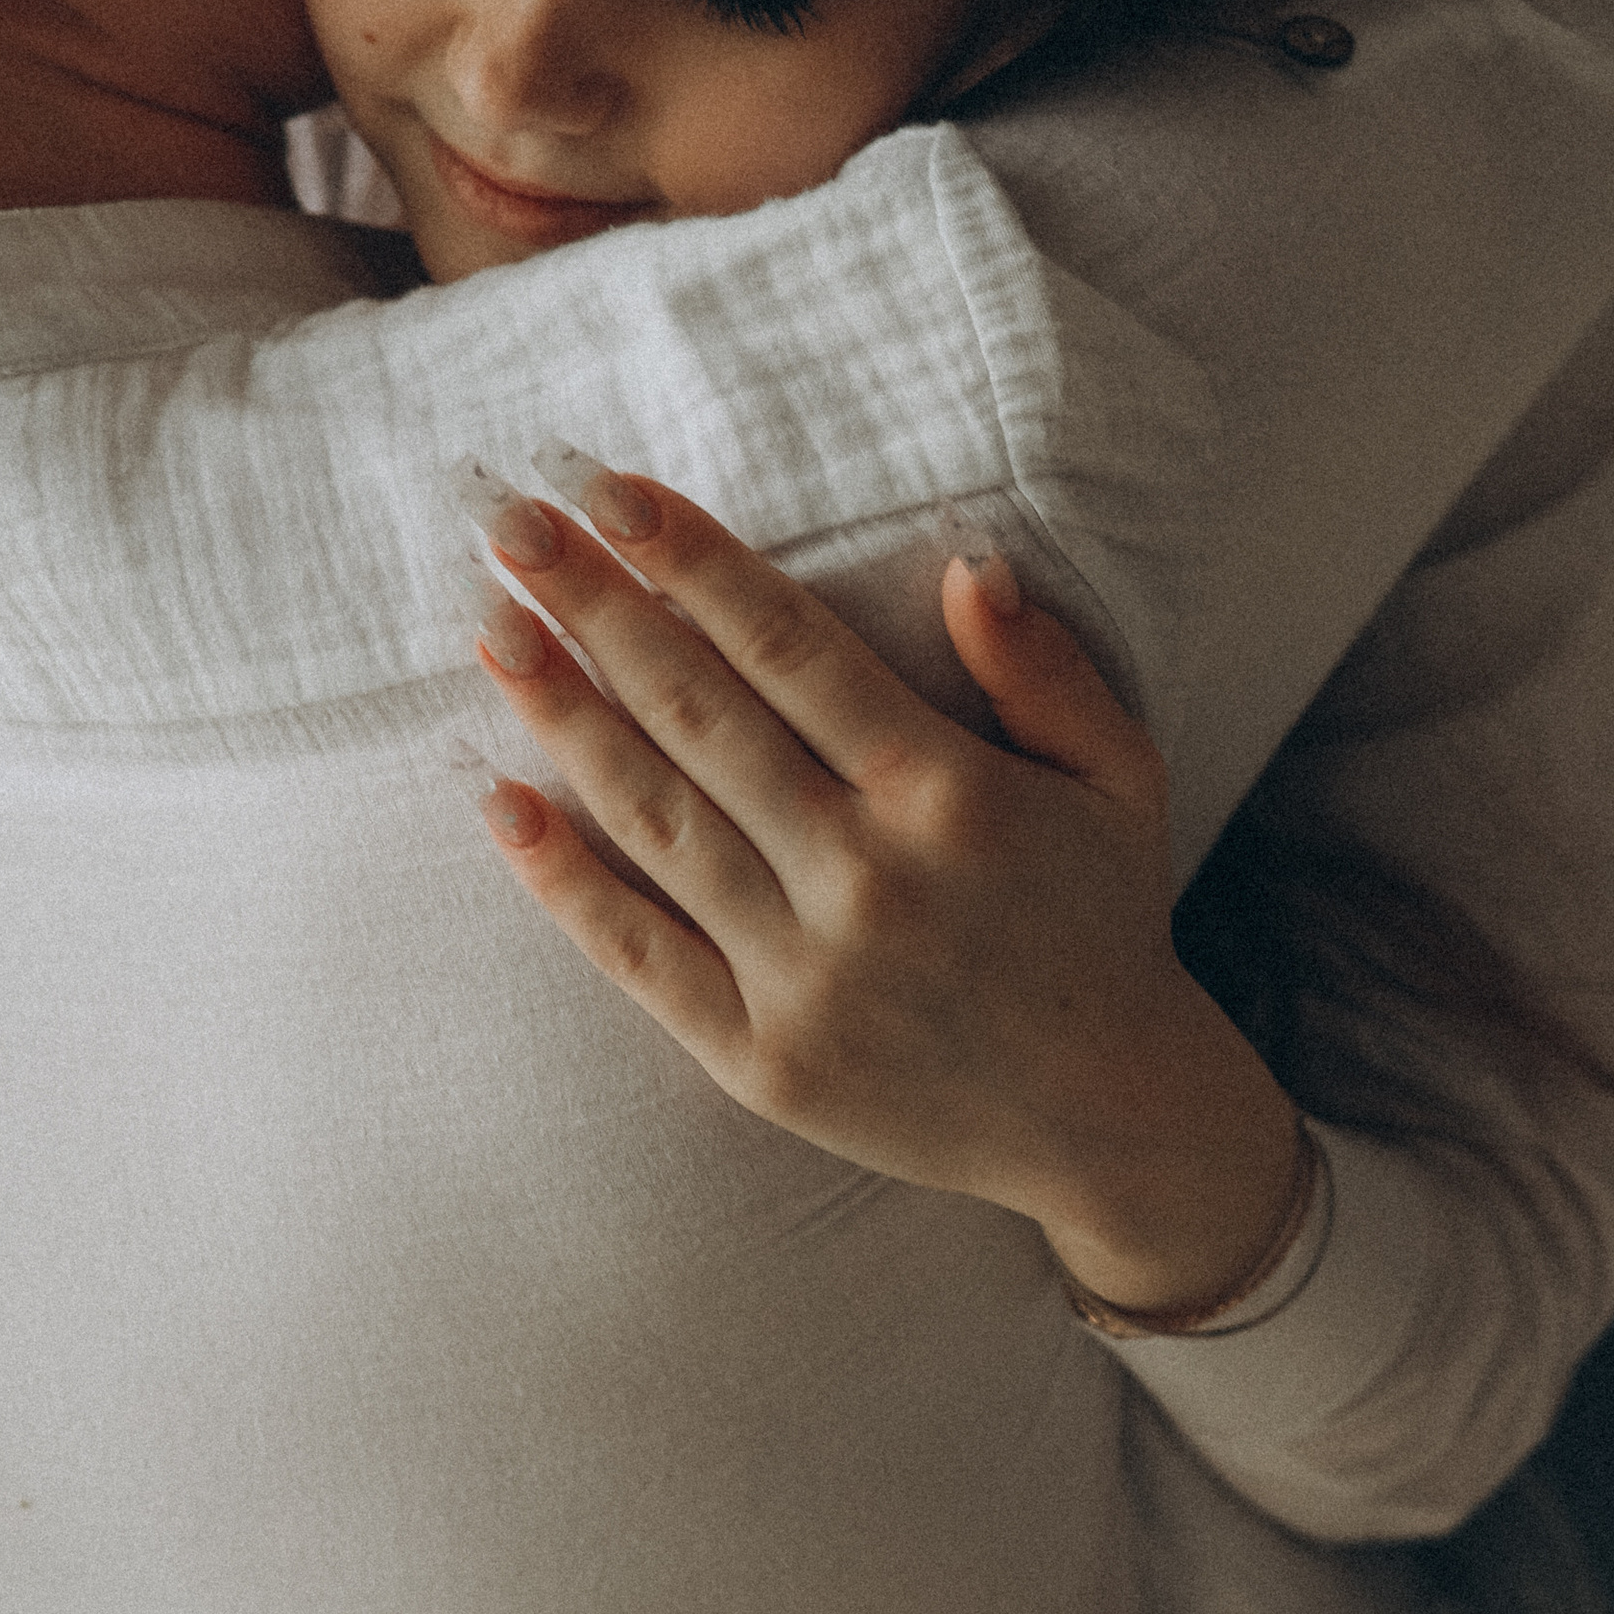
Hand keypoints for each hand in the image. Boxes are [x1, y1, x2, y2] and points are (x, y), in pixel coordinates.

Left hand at [463, 464, 1301, 1318]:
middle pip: (699, 713)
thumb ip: (1043, 667)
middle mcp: (867, 877)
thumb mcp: (1119, 776)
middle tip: (513, 525)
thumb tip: (967, 561)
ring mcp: (805, 975)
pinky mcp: (759, 1060)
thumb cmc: (1102, 921)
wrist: (1107, 1122)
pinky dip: (564, 879)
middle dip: (597, 607)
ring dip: (563, 714)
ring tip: (494, 630)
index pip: (788, 647)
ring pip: (655, 817)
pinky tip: (501, 801)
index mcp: (948, 794)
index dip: (692, 561)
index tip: (611, 491)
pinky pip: (639, 953)